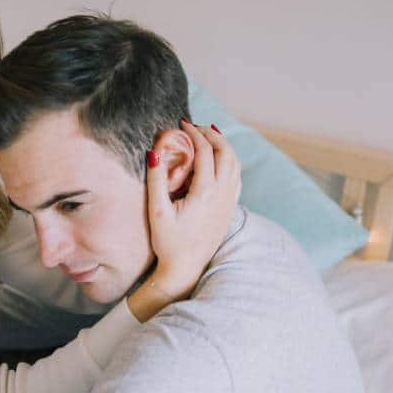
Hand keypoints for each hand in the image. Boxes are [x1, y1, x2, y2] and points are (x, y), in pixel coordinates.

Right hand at [127, 120, 240, 321]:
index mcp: (205, 192)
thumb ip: (156, 180)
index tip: (181, 125)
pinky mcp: (230, 208)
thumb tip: (155, 153)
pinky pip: (237, 176)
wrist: (186, 268)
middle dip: (211, 134)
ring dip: (223, 145)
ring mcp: (229, 201)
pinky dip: (230, 160)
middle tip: (194, 127)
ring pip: (235, 163)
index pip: (205, 151)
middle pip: (225, 152)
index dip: (194, 133)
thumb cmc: (168, 242)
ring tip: (207, 136)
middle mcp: (222, 194)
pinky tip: (219, 159)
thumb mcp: (157, 211)